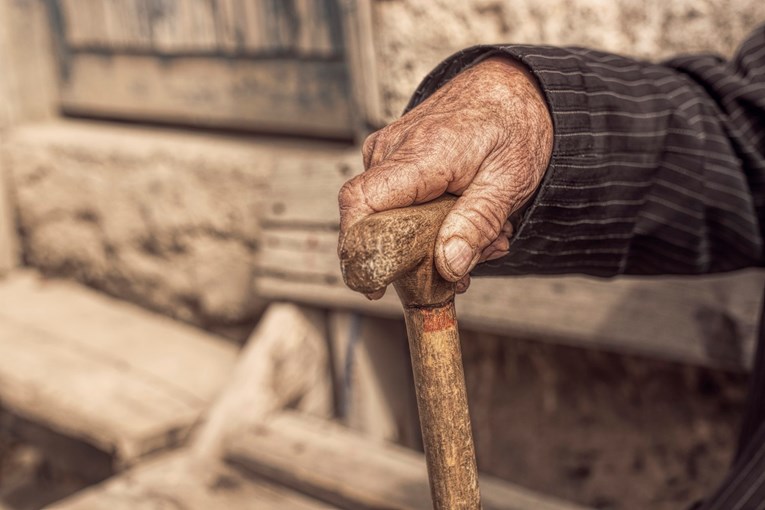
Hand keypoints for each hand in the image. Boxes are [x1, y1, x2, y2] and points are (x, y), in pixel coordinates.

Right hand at [338, 56, 552, 296]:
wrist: (514, 88)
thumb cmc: (514, 125)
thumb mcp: (510, 180)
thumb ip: (477, 224)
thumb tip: (448, 266)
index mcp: (420, 153)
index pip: (362, 202)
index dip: (358, 249)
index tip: (374, 284)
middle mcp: (393, 149)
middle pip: (378, 221)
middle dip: (421, 253)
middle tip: (474, 256)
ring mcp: (389, 151)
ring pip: (392, 217)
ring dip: (436, 237)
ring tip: (484, 230)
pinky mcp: (394, 158)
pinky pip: (400, 202)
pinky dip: (432, 220)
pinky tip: (466, 215)